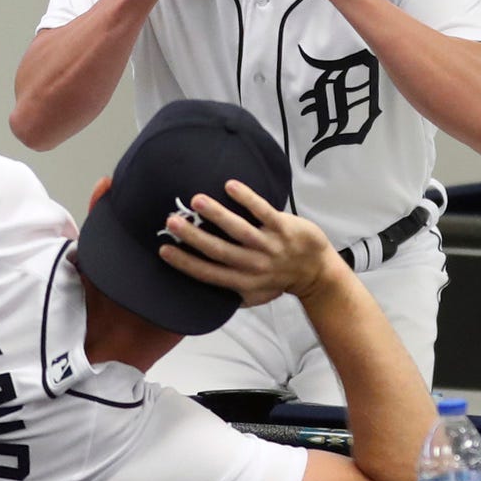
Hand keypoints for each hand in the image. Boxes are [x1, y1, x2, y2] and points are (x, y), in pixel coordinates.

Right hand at [157, 179, 344, 307]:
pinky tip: (230, 186)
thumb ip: (229, 293)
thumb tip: (200, 293)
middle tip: (171, 221)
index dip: (185, 263)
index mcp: (242, 281)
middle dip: (193, 236)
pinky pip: (264, 211)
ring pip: (239, 230)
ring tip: (196, 200)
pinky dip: (247, 199)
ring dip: (217, 214)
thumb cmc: (279, 280)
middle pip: (218, 250)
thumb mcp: (253, 295)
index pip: (208, 273)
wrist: (316, 271)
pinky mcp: (284, 228)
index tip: (163, 249)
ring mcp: (269, 245)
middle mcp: (253, 265)